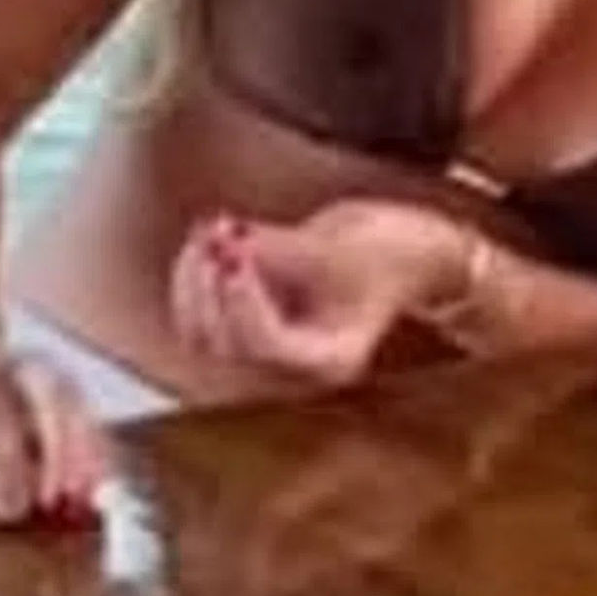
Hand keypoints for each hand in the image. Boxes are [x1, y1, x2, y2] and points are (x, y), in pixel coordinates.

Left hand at [170, 197, 481, 392]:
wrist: (402, 248)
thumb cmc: (391, 252)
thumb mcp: (343, 246)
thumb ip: (282, 248)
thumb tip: (227, 240)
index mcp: (329, 360)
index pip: (268, 344)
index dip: (245, 303)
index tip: (236, 255)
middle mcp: (293, 366)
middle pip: (226, 345)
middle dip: (211, 288)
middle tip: (215, 234)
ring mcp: (267, 347)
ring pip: (202, 334)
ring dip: (194, 281)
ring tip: (209, 229)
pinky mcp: (248, 323)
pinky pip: (200, 314)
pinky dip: (196, 277)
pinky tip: (207, 236)